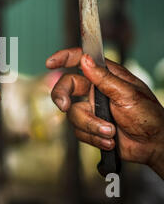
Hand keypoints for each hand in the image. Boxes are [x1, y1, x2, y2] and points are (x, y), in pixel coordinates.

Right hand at [46, 48, 163, 177]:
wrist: (152, 145)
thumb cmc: (148, 116)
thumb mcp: (128, 94)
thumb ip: (104, 77)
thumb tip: (85, 60)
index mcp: (106, 76)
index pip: (81, 60)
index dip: (64, 58)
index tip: (50, 62)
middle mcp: (95, 90)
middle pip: (66, 87)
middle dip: (62, 96)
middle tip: (64, 106)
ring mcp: (92, 109)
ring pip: (73, 114)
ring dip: (92, 125)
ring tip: (111, 132)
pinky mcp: (90, 127)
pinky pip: (79, 131)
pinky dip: (94, 137)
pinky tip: (110, 140)